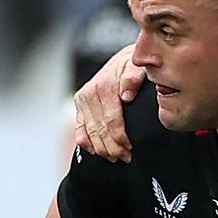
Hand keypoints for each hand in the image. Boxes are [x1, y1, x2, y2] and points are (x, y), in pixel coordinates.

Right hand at [70, 44, 144, 162]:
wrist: (124, 60)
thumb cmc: (133, 66)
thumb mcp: (138, 66)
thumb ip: (133, 78)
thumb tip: (126, 95)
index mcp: (102, 86)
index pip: (111, 121)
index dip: (121, 139)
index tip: (131, 149)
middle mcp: (89, 94)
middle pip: (100, 131)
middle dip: (114, 148)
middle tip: (127, 157)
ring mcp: (82, 101)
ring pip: (88, 135)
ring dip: (102, 150)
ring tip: (117, 157)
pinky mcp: (79, 107)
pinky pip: (80, 132)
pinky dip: (89, 144)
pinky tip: (101, 151)